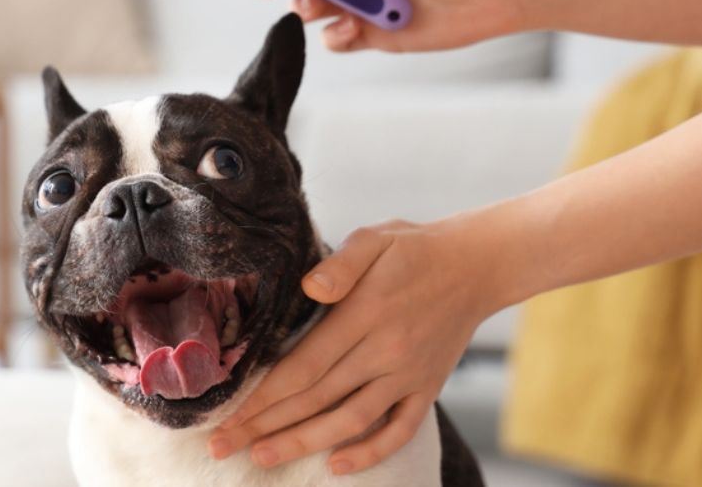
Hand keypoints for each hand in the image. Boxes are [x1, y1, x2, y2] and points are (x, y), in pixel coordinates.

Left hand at [206, 218, 500, 474]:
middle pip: (317, 399)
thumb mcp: (375, 239)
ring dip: (305, 443)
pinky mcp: (427, 388)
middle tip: (224, 446)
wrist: (477, 266)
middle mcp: (386, 351)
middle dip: (266, 426)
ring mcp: (408, 375)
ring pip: (351, 421)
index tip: (229, 415)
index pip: (304, 366)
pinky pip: (399, 430)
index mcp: (365, 314)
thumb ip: (341, 263)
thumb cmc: (413, 249)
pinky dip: (370, 453)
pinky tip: (337, 466)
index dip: (264, 395)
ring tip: (263, 457)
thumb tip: (311, 286)